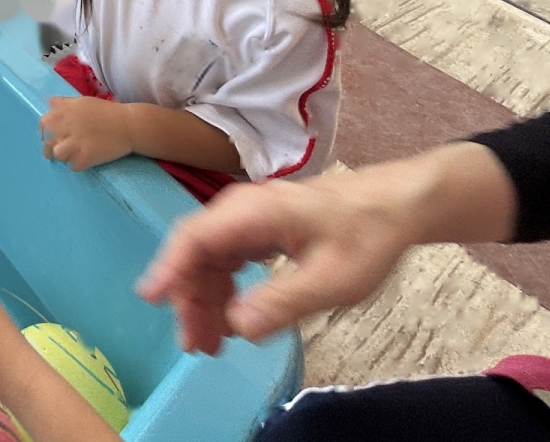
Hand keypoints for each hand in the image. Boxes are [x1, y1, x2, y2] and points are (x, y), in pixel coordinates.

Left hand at [41, 95, 133, 170]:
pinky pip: (73, 166)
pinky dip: (76, 165)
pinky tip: (82, 161)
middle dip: (52, 146)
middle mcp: (70, 126)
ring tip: (72, 155)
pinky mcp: (88, 156)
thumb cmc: (106, 112)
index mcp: (68, 111)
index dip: (46, 131)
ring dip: (64, 156)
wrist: (129, 125)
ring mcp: (79, 142)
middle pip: (49, 140)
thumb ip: (65, 102)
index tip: (51, 135)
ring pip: (58, 154)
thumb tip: (49, 103)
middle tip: (60, 148)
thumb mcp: (84, 102)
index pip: (45, 123)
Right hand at [137, 144, 513, 353]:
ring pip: (212, 257)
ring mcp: (252, 217)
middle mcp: (244, 210)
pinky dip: (224, 288)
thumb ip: (282, 301)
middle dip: (189, 298)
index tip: (152, 299)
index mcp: (254, 213)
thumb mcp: (332, 279)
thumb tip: (236, 326)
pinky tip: (233, 316)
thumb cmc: (366, 235)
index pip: (196, 238)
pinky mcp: (263, 227)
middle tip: (195, 346)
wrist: (398, 204)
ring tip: (211, 343)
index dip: (170, 268)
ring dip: (206, 298)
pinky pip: (230, 257)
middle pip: (198, 251)